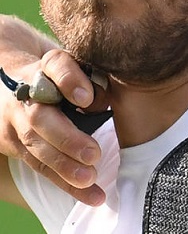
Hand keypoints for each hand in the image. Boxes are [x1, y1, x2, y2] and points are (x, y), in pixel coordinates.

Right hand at [0, 49, 106, 205]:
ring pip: (36, 146)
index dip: (69, 80)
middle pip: (40, 116)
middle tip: (93, 154)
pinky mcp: (14, 144)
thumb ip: (92, 78)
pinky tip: (90, 194)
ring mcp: (16, 120)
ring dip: (64, 167)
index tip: (87, 98)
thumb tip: (101, 103)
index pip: (56, 65)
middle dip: (67, 138)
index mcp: (47, 66)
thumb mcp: (78, 66)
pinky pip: (39, 166)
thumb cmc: (61, 75)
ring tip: (90, 179)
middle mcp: (27, 93)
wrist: (15, 80)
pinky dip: (65, 182)